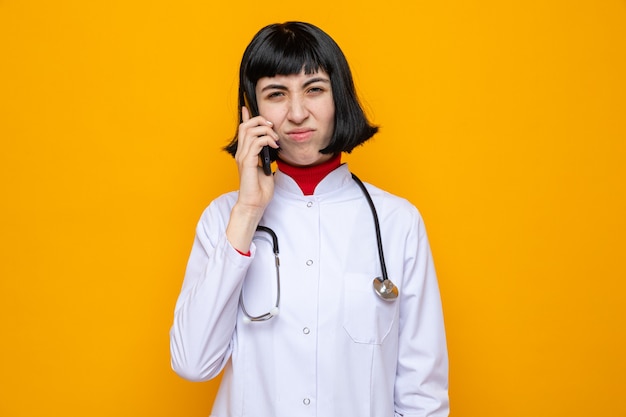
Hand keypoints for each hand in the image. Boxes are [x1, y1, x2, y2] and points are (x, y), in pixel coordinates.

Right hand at [226, 107, 279, 251]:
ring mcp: (243, 157)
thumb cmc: (260, 190)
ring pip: (250, 130)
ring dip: (265, 130)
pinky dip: (267, 140)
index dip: (246, 117)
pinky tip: (274, 146)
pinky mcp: (247, 162)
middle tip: (272, 127)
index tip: (248, 108)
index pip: (243, 130)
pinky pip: (255, 142)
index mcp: (245, 153)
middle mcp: (241, 153)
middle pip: (246, 125)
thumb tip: (273, 149)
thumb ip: (266, 157)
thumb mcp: (266, 168)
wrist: (254, 203)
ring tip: (275, 138)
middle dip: (260, 121)